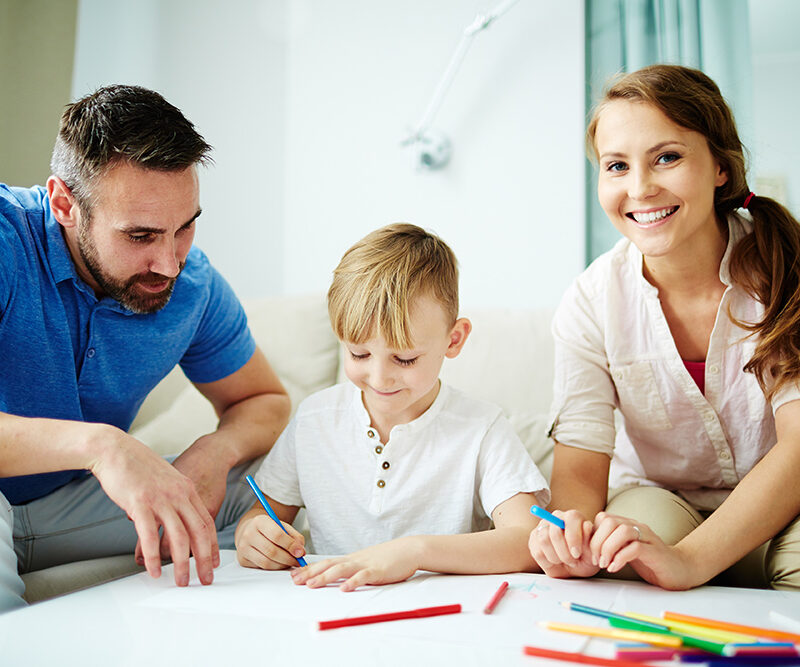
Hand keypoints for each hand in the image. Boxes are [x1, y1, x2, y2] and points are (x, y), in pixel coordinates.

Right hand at [89, 429, 217, 586]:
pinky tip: (155, 570)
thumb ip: (175, 499)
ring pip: (178, 537)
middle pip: (198, 532)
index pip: (206, 522)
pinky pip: (150, 536)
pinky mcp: (140, 503)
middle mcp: (178, 495)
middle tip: (205, 580)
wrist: (116, 449)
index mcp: (186, 490)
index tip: (213, 562)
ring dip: (181, 564)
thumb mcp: (167, 480)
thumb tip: (177, 520)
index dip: (211, 545)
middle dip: (203, 560)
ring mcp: (160, 499)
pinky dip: (154, 557)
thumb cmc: (139, 467)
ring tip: (182, 581)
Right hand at [235, 511, 305, 569]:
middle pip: (272, 551)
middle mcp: (248, 534)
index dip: (290, 545)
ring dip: (282, 565)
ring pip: (267, 562)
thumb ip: (294, 536)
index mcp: (259, 521)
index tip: (301, 552)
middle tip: (298, 561)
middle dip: (288, 558)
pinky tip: (280, 563)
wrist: (249, 530)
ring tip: (290, 562)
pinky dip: (274, 567)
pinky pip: (262, 567)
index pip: (277, 535)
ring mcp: (243, 548)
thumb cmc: (268, 529)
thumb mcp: (282, 526)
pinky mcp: (242, 560)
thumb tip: (300, 551)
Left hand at [291, 537, 420, 590]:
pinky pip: (363, 577)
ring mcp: (366, 564)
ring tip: (312, 584)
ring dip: (325, 577)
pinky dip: (353, 582)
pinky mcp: (378, 571)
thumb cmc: (389, 558)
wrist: (409, 549)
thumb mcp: (367, 562)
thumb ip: (353, 569)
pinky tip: (344, 589)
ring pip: (342, 569)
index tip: (294, 575)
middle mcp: (355, 560)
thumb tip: (339, 578)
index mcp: (352, 559)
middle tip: (295, 580)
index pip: (327, 563)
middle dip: (311, 573)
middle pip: (329, 565)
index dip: (310, 569)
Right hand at [528, 509, 598, 577]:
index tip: (577, 554)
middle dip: (564, 552)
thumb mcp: (592, 552)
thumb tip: (586, 526)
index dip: (573, 538)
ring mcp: (543, 527)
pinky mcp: (533, 539)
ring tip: (564, 561)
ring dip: (556, 557)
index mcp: (573, 517)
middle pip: (555, 532)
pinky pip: (537, 552)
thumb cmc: (585, 559)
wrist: (574, 570)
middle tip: (572, 561)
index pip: (571, 518)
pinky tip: (555, 561)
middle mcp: (557, 517)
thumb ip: (590, 539)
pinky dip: (548, 562)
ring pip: (544, 540)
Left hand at [590, 512, 697, 589]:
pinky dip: (620, 558)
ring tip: (605, 564)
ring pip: (622, 531)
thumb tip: (587, 546)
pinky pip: (634, 548)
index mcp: (628, 525)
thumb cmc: (650, 561)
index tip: (592, 552)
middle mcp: (637, 527)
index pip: (603, 518)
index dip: (593, 534)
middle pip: (609, 522)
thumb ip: (611, 544)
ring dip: (608, 548)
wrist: (680, 570)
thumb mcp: (626, 550)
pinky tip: (615, 568)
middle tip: (597, 560)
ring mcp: (647, 537)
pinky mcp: (655, 551)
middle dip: (597, 542)